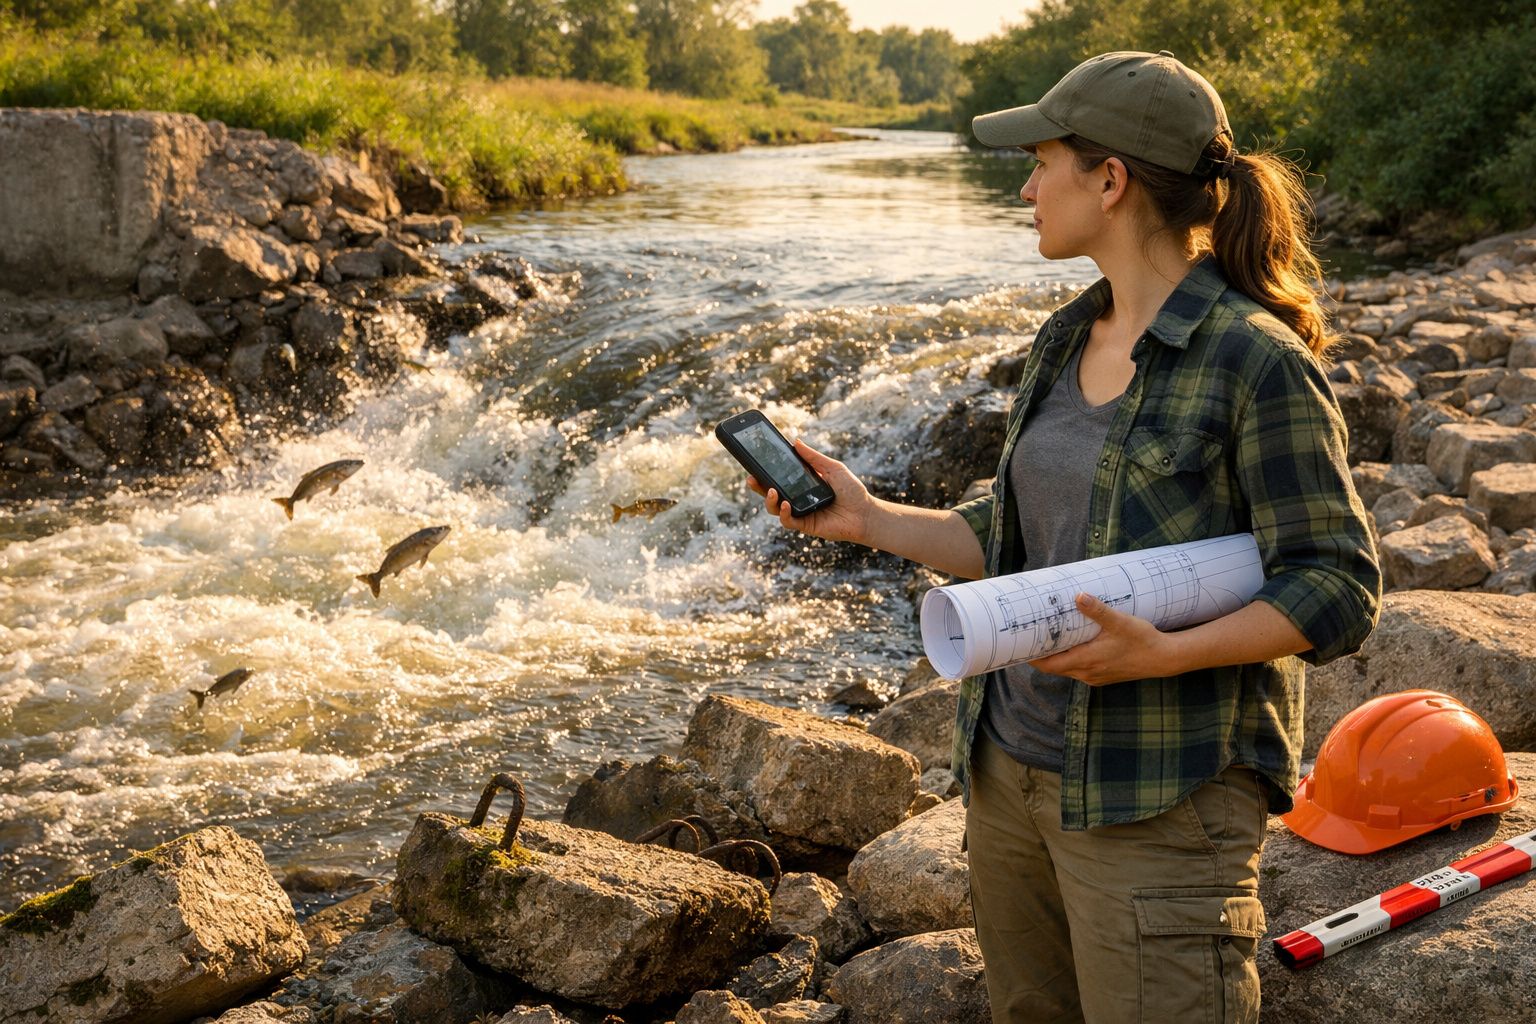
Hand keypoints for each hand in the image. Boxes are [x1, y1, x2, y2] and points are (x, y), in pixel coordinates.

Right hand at [748, 439, 873, 544]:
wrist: (865, 513)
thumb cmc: (852, 490)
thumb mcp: (832, 468)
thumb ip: (813, 457)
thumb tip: (796, 441)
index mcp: (802, 484)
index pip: (779, 477)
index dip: (765, 472)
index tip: (754, 462)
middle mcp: (798, 498)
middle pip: (771, 493)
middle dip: (758, 486)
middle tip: (750, 478)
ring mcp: (800, 512)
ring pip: (774, 508)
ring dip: (768, 500)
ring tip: (771, 491)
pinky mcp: (805, 525)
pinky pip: (788, 521)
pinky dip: (783, 513)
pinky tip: (785, 504)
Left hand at [1028, 593, 1178, 684]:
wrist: (1164, 658)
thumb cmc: (1142, 640)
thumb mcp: (1120, 622)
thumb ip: (1098, 610)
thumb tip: (1079, 596)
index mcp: (1086, 661)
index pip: (1048, 665)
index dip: (1031, 658)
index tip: (1019, 645)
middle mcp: (1087, 672)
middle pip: (1054, 667)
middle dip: (1041, 654)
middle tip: (1030, 637)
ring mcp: (1095, 676)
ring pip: (1067, 669)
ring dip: (1056, 656)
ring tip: (1048, 638)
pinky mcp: (1103, 675)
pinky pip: (1079, 669)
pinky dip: (1071, 659)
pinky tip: (1074, 644)